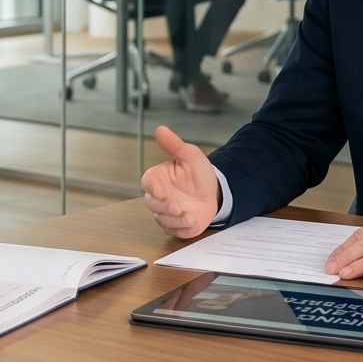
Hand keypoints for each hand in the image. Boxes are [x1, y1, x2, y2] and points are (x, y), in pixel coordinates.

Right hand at [140, 125, 220, 239]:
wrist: (214, 192)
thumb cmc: (198, 173)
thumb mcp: (190, 155)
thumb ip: (174, 145)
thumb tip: (160, 129)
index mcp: (157, 179)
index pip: (147, 183)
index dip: (154, 189)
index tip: (163, 192)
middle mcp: (158, 197)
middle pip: (152, 205)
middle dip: (165, 208)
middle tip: (177, 207)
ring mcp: (166, 213)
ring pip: (163, 220)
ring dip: (175, 221)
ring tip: (190, 216)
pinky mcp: (176, 226)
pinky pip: (175, 232)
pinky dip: (183, 230)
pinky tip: (192, 224)